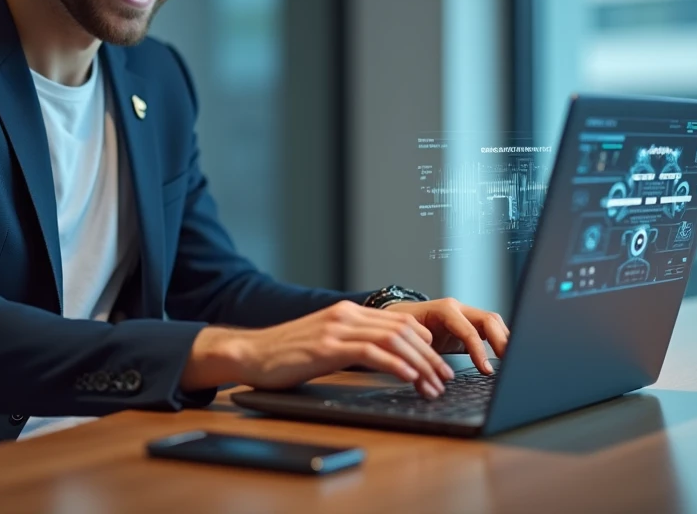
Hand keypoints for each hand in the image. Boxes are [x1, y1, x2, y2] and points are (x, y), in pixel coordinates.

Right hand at [180, 300, 454, 398]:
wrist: (251, 354)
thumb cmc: (286, 355)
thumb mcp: (325, 344)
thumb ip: (353, 345)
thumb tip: (386, 361)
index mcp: (348, 312)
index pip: (400, 321)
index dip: (426, 343)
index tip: (438, 366)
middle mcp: (346, 314)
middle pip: (404, 329)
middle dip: (431, 356)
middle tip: (445, 379)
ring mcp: (337, 328)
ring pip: (394, 339)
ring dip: (420, 363)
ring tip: (434, 385)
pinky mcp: (327, 346)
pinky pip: (372, 352)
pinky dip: (397, 365)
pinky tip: (410, 378)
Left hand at [383, 298, 509, 374]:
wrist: (397, 317)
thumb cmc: (403, 330)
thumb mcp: (411, 344)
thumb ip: (422, 362)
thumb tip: (430, 386)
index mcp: (444, 310)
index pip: (469, 331)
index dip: (479, 352)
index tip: (487, 371)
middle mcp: (458, 308)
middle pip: (489, 320)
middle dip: (502, 342)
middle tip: (510, 364)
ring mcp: (466, 313)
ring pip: (494, 322)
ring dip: (505, 341)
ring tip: (512, 361)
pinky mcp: (470, 323)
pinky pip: (491, 329)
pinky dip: (500, 341)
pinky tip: (506, 356)